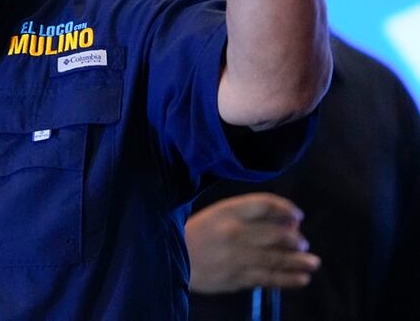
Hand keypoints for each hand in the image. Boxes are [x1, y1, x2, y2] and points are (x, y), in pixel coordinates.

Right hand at [186, 193, 320, 293]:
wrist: (171, 259)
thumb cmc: (195, 234)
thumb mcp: (216, 215)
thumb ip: (245, 216)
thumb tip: (284, 222)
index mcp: (226, 212)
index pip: (264, 204)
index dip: (286, 208)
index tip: (298, 215)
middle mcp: (234, 232)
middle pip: (276, 233)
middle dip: (295, 239)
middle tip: (303, 243)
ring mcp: (236, 257)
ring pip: (276, 258)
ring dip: (299, 261)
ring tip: (313, 263)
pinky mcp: (237, 278)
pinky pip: (268, 279)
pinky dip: (288, 279)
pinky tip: (301, 279)